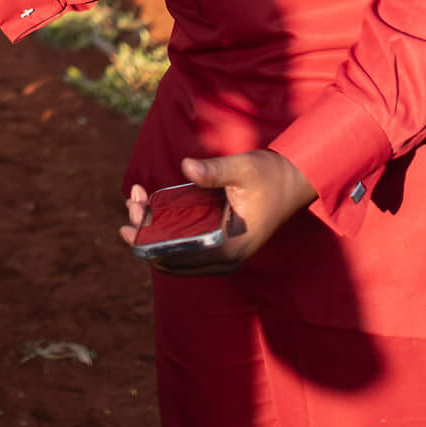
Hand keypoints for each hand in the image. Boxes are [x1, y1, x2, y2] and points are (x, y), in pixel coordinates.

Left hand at [119, 150, 317, 275]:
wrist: (297, 179)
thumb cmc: (271, 175)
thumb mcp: (243, 169)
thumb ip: (214, 171)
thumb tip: (186, 167)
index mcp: (228, 250)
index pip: (178, 259)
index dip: (148, 245)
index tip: (129, 223)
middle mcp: (223, 258)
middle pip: (172, 257)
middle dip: (146, 233)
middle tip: (133, 203)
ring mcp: (221, 252)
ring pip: (177, 250)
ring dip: (154, 228)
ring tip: (138, 199)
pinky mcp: (219, 241)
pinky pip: (186, 241)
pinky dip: (168, 225)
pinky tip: (153, 202)